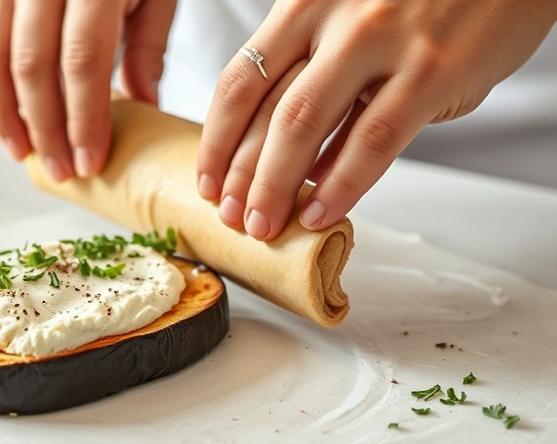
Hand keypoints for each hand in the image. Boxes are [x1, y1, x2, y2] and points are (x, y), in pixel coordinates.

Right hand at [0, 0, 177, 180]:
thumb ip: (148, 44)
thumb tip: (140, 105)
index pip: (83, 59)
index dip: (84, 118)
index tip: (91, 160)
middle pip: (34, 65)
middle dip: (46, 127)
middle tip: (62, 170)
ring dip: (8, 115)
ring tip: (27, 154)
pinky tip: (11, 118)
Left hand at [196, 0, 556, 240]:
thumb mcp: (353, 19)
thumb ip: (318, 75)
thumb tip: (292, 160)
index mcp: (304, 5)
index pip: (239, 83)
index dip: (216, 141)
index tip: (207, 183)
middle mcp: (334, 18)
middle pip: (265, 111)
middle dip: (242, 175)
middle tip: (232, 217)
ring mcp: (382, 42)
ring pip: (305, 126)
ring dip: (278, 187)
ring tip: (265, 226)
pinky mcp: (432, 70)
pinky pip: (373, 139)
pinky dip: (341, 185)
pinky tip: (322, 213)